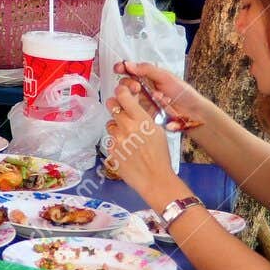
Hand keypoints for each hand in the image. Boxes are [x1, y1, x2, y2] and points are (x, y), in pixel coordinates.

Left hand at [102, 80, 176, 194]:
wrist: (154, 178)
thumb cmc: (160, 156)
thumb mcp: (158, 131)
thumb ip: (144, 117)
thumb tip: (136, 107)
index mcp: (140, 119)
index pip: (123, 95)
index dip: (121, 91)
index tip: (122, 92)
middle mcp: (126, 126)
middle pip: (111, 105)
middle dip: (115, 106)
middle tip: (120, 110)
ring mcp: (116, 138)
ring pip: (110, 123)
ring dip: (116, 126)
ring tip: (128, 137)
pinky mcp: (110, 149)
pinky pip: (110, 139)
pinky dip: (116, 141)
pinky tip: (126, 149)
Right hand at [112, 60, 210, 131]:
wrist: (193, 113)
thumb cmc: (182, 93)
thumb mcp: (166, 77)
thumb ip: (147, 70)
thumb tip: (130, 65)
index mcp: (147, 78)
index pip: (130, 71)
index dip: (122, 69)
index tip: (119, 68)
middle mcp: (143, 90)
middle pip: (125, 85)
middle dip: (128, 85)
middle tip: (136, 87)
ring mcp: (143, 104)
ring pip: (127, 100)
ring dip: (135, 98)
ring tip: (154, 98)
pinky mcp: (144, 117)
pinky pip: (135, 113)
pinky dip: (144, 110)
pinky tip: (158, 109)